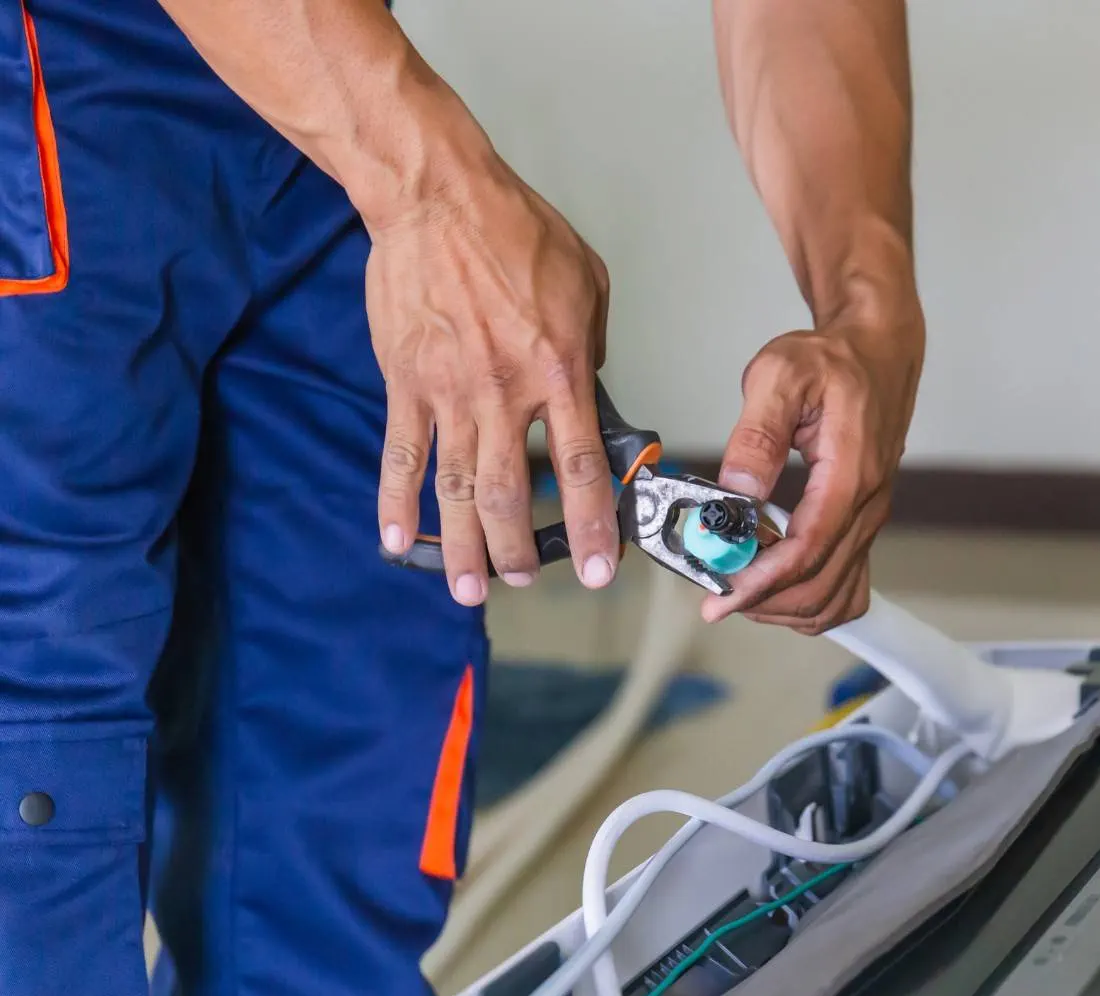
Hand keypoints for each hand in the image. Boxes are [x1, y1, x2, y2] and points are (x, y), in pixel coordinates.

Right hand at [366, 159, 617, 605]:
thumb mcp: (588, 284)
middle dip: (519, 551)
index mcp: (558, 370)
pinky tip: (398, 542)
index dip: (591, 526)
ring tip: (470, 590)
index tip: (598, 569)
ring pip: (455, 489)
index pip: (580, 467)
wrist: (437, 198)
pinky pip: (401, 456)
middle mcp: (503, 393)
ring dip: (462, 547)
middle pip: (509, 494)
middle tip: (523, 579)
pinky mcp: (404, 383)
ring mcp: (448, 392)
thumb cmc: (516, 231)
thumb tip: (586, 392)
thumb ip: (591, 349)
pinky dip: (398, 504)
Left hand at [701, 311, 923, 633]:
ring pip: (834, 594)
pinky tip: (774, 583)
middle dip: (764, 600)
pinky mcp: (863, 521)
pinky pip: (845, 583)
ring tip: (740, 585)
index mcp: (851, 474)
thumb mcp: (782, 375)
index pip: (807, 550)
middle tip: (716, 590)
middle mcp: (868, 505)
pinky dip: (809, 597)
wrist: (878, 350)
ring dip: (785, 604)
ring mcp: (869, 517)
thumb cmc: (833, 359)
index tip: (720, 598)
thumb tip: (739, 489)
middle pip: (820, 585)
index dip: (761, 582)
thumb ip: (759, 433)